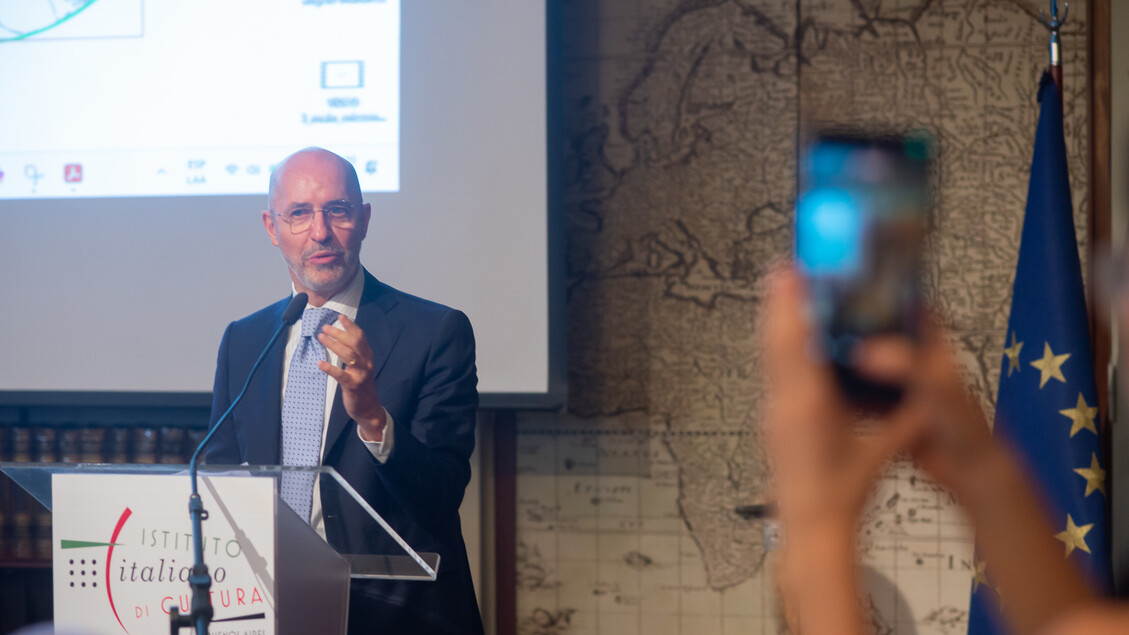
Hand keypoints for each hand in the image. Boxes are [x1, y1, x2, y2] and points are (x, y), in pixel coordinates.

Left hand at [317, 315, 386, 440]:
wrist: (369, 408)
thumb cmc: (361, 386)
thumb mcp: (361, 367)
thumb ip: (355, 354)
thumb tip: (341, 339)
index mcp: (367, 357)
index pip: (360, 337)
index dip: (350, 326)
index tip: (340, 316)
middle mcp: (366, 363)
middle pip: (354, 343)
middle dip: (339, 333)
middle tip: (325, 328)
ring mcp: (360, 374)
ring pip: (348, 355)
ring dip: (333, 345)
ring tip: (321, 338)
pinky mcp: (353, 386)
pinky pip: (341, 375)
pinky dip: (330, 368)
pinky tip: (320, 364)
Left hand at [762, 268, 925, 532]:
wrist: (811, 526)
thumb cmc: (844, 494)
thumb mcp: (881, 453)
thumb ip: (903, 421)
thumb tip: (927, 395)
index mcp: (810, 406)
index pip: (799, 343)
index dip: (796, 305)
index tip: (795, 273)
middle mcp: (784, 404)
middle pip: (775, 341)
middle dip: (779, 302)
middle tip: (782, 268)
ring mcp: (771, 412)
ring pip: (767, 355)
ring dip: (774, 321)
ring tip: (779, 291)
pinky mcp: (770, 422)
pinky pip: (770, 372)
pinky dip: (776, 347)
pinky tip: (782, 338)